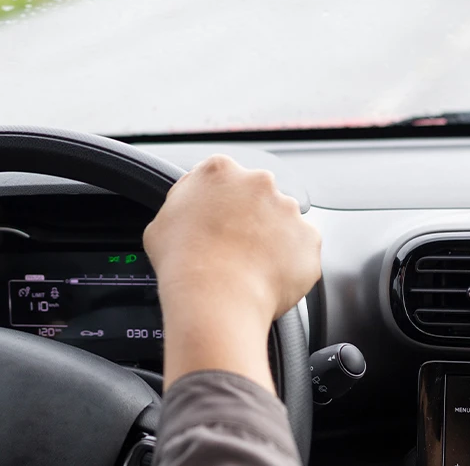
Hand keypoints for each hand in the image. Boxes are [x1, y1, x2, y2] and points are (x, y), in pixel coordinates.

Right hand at [144, 155, 321, 392]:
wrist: (214, 298)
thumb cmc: (182, 262)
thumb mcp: (160, 223)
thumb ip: (182, 204)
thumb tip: (189, 207)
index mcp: (219, 171)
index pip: (222, 178)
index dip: (217, 203)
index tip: (215, 222)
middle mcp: (259, 182)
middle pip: (256, 196)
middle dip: (248, 218)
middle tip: (231, 248)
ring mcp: (288, 210)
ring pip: (282, 222)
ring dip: (270, 240)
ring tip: (248, 269)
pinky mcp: (309, 239)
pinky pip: (300, 250)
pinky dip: (288, 264)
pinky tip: (265, 279)